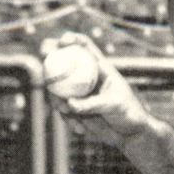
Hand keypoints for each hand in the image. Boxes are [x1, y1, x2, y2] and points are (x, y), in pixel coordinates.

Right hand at [42, 32, 158, 148]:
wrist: (129, 134)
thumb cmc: (128, 113)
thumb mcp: (114, 105)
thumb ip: (92, 104)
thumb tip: (69, 103)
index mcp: (99, 67)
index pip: (83, 46)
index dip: (71, 39)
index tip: (62, 41)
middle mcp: (85, 76)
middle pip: (61, 60)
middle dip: (49, 56)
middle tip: (44, 58)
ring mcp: (77, 91)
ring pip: (56, 87)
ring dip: (56, 98)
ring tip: (69, 114)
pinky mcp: (73, 107)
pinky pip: (61, 109)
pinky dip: (67, 119)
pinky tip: (80, 129)